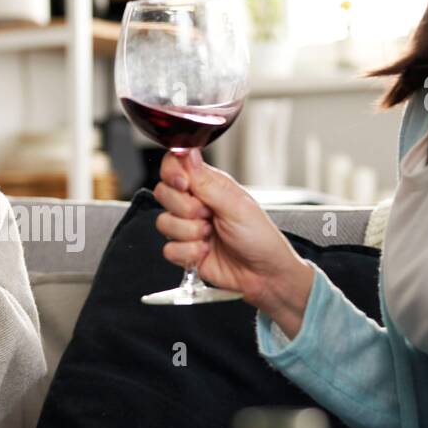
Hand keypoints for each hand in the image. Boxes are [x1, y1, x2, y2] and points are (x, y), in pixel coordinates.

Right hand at [153, 149, 314, 332]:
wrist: (264, 275)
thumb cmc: (259, 237)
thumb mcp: (236, 205)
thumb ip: (206, 182)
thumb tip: (188, 152)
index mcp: (209, 184)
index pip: (175, 166)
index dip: (172, 173)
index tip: (183, 184)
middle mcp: (195, 203)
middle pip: (163, 193)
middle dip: (184, 208)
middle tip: (207, 215)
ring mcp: (188, 227)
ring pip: (163, 222)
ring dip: (188, 233)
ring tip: (210, 235)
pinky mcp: (184, 251)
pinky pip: (168, 249)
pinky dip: (187, 253)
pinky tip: (205, 251)